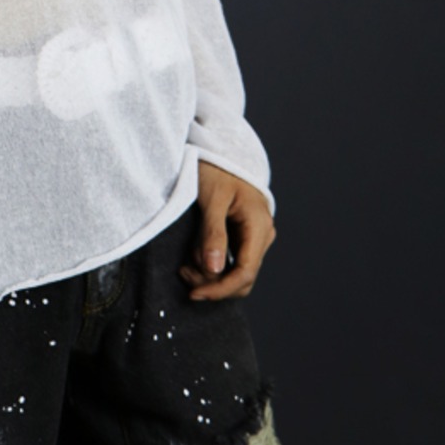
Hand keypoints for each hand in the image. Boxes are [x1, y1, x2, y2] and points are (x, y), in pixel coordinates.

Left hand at [177, 161, 276, 300]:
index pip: (245, 273)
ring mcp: (255, 237)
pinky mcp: (244, 236)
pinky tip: (193, 256)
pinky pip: (231, 260)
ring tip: (184, 264)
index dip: (220, 289)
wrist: (222, 150)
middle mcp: (262, 236)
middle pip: (242, 278)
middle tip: (183, 273)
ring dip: (210, 275)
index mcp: (258, 227)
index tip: (194, 293)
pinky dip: (212, 264)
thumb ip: (213, 234)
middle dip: (212, 283)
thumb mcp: (211, 199)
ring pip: (235, 272)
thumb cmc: (217, 169)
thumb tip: (214, 270)